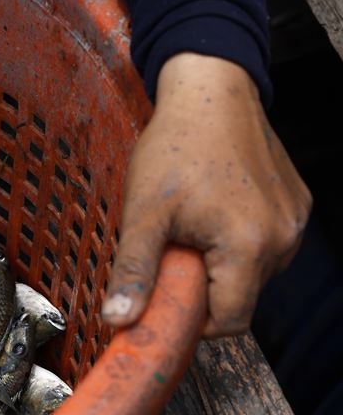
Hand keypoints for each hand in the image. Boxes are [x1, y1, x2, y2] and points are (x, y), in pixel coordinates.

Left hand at [103, 53, 310, 337]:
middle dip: (203, 289)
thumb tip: (116, 320)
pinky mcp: (298, 205)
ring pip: (254, 274)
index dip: (193, 323)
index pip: (230, 322)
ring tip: (192, 227)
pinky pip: (267, 245)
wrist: (211, 92)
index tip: (165, 303)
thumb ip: (133, 271)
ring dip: (220, 266)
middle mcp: (283, 239)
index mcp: (249, 247)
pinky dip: (238, 243)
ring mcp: (295, 221)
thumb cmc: (175, 148)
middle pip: (241, 298)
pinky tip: (214, 212)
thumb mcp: (143, 214)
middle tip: (172, 252)